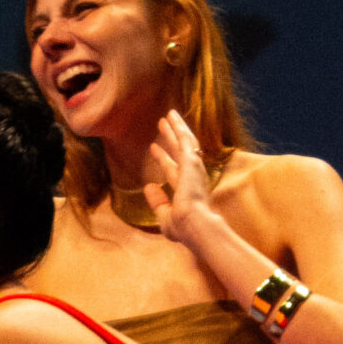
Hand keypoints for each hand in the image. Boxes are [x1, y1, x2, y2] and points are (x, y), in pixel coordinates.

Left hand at [142, 109, 221, 243]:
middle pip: (179, 152)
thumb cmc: (182, 227)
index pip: (172, 171)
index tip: (154, 149)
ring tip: (168, 115)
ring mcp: (193, 168)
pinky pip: (184, 139)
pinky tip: (172, 117)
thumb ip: (157, 201)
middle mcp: (191, 177)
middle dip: (170, 139)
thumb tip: (148, 186)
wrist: (194, 224)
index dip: (163, 159)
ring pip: (184, 142)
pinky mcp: (191, 160)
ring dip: (176, 128)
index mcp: (186, 191)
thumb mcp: (164, 216)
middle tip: (163, 125)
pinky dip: (179, 127)